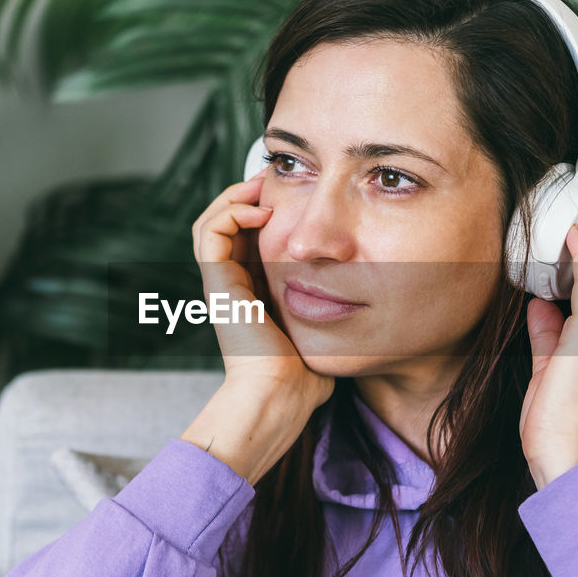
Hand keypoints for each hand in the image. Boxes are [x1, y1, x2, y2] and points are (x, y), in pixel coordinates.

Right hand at [185, 166, 334, 482]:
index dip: (266, 208)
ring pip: (211, 222)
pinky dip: (230, 213)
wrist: (281, 396)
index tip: (295, 193)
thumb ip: (335, 305)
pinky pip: (209, 234)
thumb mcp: (325, 326)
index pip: (250, 236)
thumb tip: (369, 289)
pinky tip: (261, 212)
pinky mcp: (218, 285)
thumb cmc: (307, 373)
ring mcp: (222, 284)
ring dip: (235, 197)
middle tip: (276, 180)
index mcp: (254, 291)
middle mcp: (233, 284)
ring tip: (263, 188)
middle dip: (249, 195)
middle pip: (227, 223)